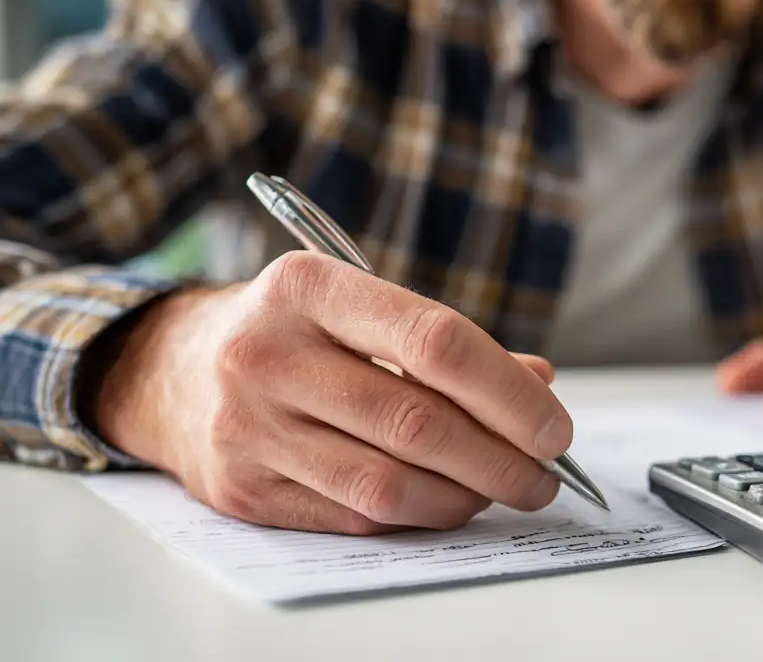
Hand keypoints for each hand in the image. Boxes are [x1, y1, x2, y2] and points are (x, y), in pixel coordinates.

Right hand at [88, 251, 571, 534]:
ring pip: (389, 481)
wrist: (169, 372)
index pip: (435, 341)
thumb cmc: (293, 333)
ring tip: (508, 489)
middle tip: (546, 474)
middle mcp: (267, 353)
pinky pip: (356, 514)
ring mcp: (248, 426)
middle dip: (502, 458)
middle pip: (418, 422)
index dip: (508, 391)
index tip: (555, 426)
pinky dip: (420, 513)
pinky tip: (449, 501)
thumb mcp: (357, 308)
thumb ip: (445, 343)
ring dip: (468, 495)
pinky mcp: (243, 490)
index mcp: (307, 287)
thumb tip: (538, 384)